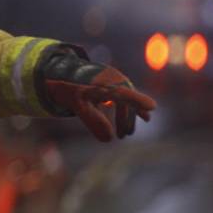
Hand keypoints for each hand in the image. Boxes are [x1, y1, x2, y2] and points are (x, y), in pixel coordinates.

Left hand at [41, 49, 156, 141]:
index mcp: (103, 83)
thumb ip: (93, 121)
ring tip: (124, 134)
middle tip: (124, 135)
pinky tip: (124, 122)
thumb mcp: (78, 105)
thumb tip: (108, 140)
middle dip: (128, 118)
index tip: (152, 107)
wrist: (60, 72)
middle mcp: (112, 79)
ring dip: (125, 116)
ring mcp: (113, 80)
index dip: (137, 100)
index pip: (123, 92)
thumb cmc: (70, 88)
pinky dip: (125, 108)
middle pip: (126, 98)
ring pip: (125, 99)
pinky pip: (123, 96)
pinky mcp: (111, 82)